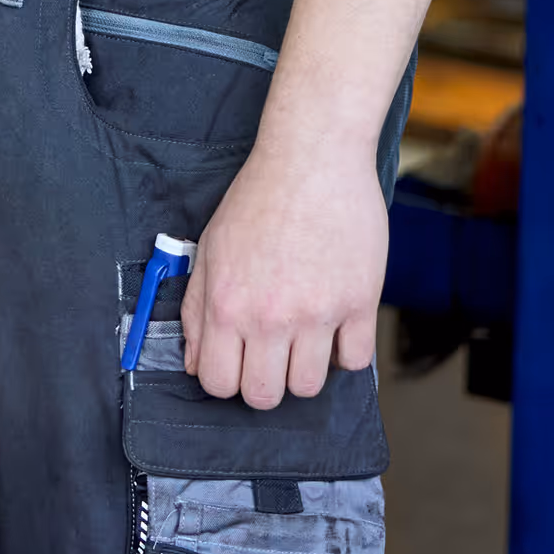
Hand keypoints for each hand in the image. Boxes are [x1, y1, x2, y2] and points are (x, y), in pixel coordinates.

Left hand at [182, 131, 385, 405]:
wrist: (312, 157)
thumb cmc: (257, 198)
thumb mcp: (210, 248)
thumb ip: (196, 309)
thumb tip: (194, 362)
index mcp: (226, 304)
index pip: (218, 385)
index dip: (226, 379)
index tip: (237, 361)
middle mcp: (269, 316)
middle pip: (264, 396)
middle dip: (264, 383)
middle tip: (271, 354)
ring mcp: (317, 313)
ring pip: (309, 387)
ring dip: (304, 369)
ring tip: (304, 337)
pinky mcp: (359, 303)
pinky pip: (355, 362)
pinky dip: (344, 353)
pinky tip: (335, 326)